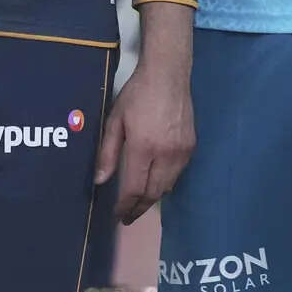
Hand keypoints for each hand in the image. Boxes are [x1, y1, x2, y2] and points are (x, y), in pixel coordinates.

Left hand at [94, 58, 194, 224]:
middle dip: (140, 208)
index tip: (117, 215)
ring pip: (167, 187)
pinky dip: (165, 183)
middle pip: (154, 193)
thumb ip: (108, 153)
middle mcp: (166, 155)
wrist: (168, 75)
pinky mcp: (191, 147)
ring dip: (152, 198)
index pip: (135, 188)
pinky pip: (177, 174)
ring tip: (139, 203)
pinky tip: (154, 181)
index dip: (125, 206)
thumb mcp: (115, 121)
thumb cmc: (137, 95)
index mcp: (144, 148)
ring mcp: (182, 152)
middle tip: (127, 216)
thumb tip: (99, 180)